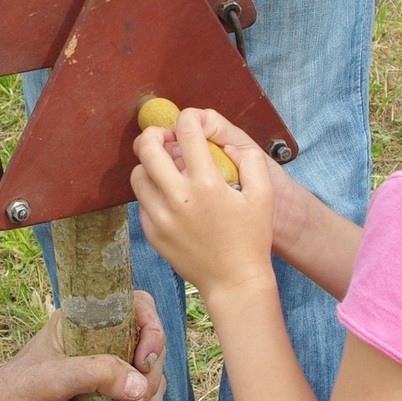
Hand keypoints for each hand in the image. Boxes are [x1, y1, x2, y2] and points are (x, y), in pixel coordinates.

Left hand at [0, 290, 165, 400]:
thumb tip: (140, 386)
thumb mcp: (49, 379)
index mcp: (83, 327)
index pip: (136, 309)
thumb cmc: (7, 399)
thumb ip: (95, 374)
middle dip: (149, 385)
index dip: (152, 330)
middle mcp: (99, 351)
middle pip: (152, 355)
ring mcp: (105, 386)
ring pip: (150, 390)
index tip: (144, 361)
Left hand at [150, 107, 311, 259]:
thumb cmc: (252, 238)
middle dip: (155, 134)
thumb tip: (226, 143)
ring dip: (149, 164)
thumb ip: (249, 160)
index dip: (188, 118)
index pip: (186, 131)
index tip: (191, 122)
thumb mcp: (264, 195)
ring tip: (166, 168)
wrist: (234, 282)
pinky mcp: (152, 233)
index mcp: (207, 184)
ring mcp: (161, 217)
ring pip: (137, 174)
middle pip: (147, 148)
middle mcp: (178, 198)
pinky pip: (141, 201)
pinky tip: (169, 196)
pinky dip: (151, 191)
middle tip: (166, 139)